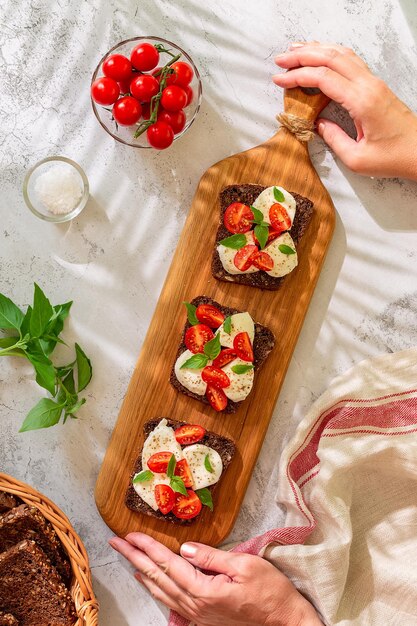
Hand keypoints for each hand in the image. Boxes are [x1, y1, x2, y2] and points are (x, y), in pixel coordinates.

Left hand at [109, 533, 321, 625]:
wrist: (285, 623)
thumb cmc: (270, 592)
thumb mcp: (244, 565)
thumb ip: (211, 557)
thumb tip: (185, 548)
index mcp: (203, 590)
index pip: (167, 564)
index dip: (147, 547)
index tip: (129, 535)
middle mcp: (195, 605)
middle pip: (158, 578)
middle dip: (135, 558)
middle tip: (116, 543)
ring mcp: (198, 615)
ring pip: (162, 593)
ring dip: (142, 574)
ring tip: (128, 559)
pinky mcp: (204, 619)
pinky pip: (172, 603)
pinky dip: (157, 590)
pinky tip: (152, 584)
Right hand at [273, 42, 416, 179]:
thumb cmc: (393, 157)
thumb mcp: (357, 158)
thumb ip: (333, 139)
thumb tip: (316, 124)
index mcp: (362, 101)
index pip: (324, 78)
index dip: (299, 76)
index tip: (279, 80)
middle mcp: (368, 85)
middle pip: (331, 58)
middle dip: (303, 56)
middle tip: (280, 60)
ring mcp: (374, 82)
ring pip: (342, 54)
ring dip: (317, 49)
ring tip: (296, 51)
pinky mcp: (376, 86)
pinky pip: (351, 61)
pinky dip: (332, 54)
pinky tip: (321, 55)